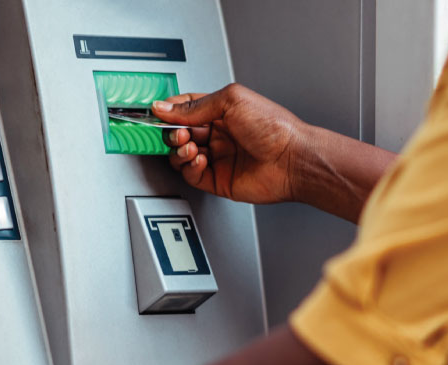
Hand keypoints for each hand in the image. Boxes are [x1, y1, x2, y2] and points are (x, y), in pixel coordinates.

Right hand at [154, 84, 307, 204]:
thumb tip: (165, 108)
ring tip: (189, 145)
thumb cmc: (274, 127)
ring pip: (181, 155)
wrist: (292, 159)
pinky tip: (199, 158)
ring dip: (179, 149)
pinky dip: (189, 166)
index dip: (169, 111)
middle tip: (176, 132)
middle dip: (172, 132)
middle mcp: (218, 134)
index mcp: (222, 111)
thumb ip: (194, 106)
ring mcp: (218, 157)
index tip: (156, 113)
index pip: (185, 109)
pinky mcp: (218, 180)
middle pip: (179, 133)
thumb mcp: (230, 101)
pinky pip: (191, 175)